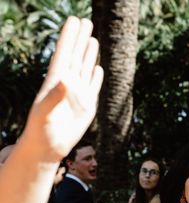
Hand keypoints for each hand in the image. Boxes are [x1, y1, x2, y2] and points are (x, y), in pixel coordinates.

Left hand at [19, 17, 102, 161]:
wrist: (49, 147)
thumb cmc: (42, 130)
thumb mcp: (45, 112)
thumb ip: (55, 96)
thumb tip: (66, 80)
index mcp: (55, 81)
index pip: (63, 53)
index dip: (69, 37)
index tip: (73, 20)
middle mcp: (67, 84)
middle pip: (76, 56)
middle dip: (80, 39)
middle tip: (86, 20)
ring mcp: (78, 94)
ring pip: (85, 68)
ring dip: (89, 53)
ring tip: (93, 38)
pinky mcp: (86, 106)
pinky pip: (93, 86)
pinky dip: (96, 76)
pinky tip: (98, 68)